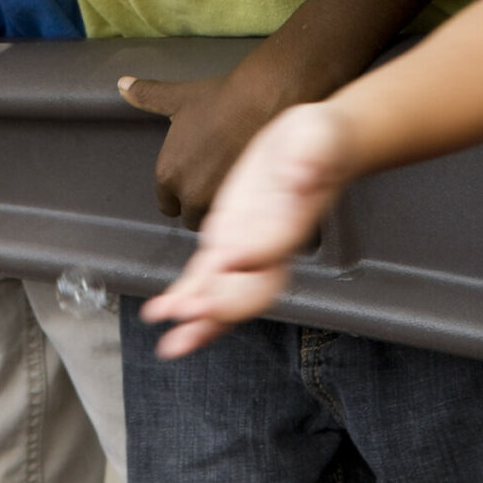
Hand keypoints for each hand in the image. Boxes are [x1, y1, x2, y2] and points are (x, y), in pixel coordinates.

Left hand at [119, 68, 288, 228]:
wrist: (264, 101)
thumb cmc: (221, 100)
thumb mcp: (177, 98)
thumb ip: (146, 96)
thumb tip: (122, 84)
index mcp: (169, 175)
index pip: (168, 204)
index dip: (180, 194)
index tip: (193, 182)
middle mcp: (190, 194)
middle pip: (191, 217)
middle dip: (200, 204)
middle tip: (214, 181)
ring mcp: (220, 201)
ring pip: (215, 219)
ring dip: (221, 208)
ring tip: (234, 186)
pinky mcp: (249, 203)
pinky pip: (240, 217)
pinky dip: (244, 208)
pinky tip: (252, 190)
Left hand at [139, 100, 358, 358]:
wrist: (318, 146)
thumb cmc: (320, 142)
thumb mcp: (318, 137)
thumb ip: (311, 158)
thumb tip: (302, 174)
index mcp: (293, 219)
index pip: (274, 245)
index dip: (252, 255)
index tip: (227, 260)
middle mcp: (270, 245)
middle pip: (251, 288)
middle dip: (222, 307)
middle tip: (189, 319)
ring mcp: (248, 249)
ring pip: (225, 294)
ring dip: (199, 322)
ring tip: (171, 345)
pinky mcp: (228, 241)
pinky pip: (206, 279)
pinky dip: (186, 298)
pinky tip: (162, 313)